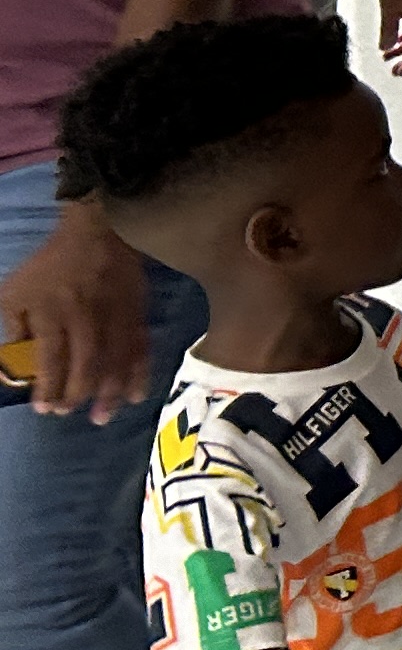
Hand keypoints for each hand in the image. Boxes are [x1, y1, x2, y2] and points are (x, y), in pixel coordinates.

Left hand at [1, 200, 153, 423]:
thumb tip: (13, 358)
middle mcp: (86, 319)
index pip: (51, 357)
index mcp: (53, 313)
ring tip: (102, 417)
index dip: (48, 386)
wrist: (98, 233)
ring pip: (115, 362)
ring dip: (108, 393)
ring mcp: (115, 318)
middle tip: (66, 412)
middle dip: (76, 394)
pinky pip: (141, 349)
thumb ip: (13, 325)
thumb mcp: (16, 290)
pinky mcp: (137, 315)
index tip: (43, 408)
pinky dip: (139, 374)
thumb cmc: (50, 265)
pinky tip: (135, 396)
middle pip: (85, 364)